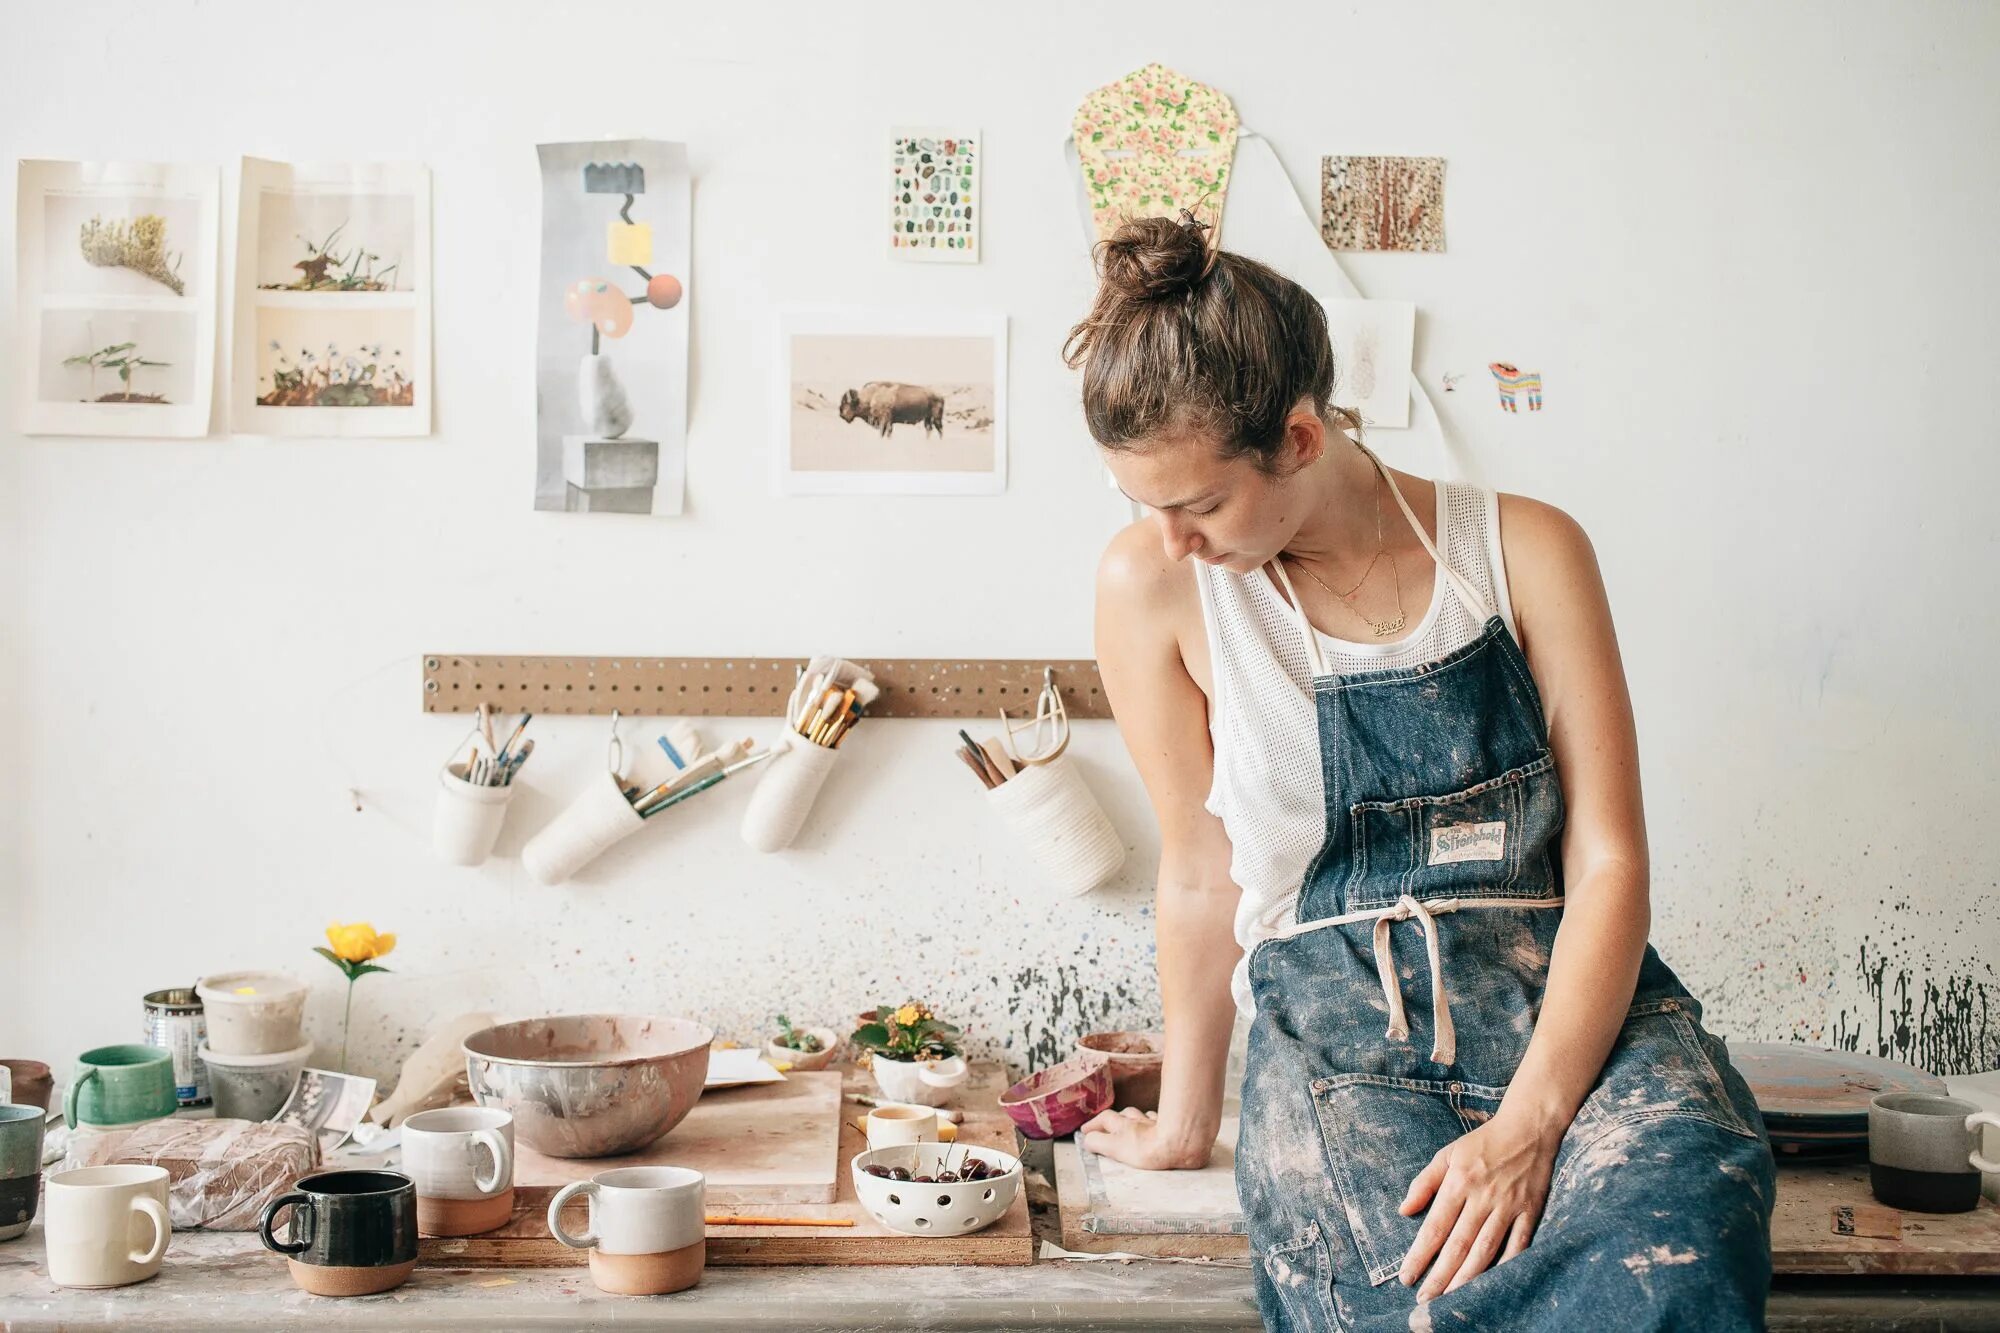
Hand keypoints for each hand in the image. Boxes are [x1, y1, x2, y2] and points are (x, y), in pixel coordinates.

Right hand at [1078, 1107, 1214, 1169]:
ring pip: (1139, 1115)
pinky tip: (1153, 1122)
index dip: (1093, 1125)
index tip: (1085, 1131)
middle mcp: (1136, 1121)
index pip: (1103, 1120)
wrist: (1178, 1145)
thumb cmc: (1147, 1149)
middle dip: (1110, 1119)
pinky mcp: (1169, 1127)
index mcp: (1122, 1126)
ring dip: (1130, 1117)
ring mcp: (1153, 1122)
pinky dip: (1151, 1120)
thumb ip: (1098, 1143)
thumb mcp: (1115, 1148)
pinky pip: (1157, 1119)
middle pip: (1120, 1114)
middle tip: (1103, 1124)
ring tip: (1127, 1121)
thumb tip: (1087, 1139)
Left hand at [1397, 1112, 1558, 1300]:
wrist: (1529, 1128)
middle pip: (1458, 1245)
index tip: (1406, 1277)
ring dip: (1467, 1278)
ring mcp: (1509, 1206)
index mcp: (1458, 1182)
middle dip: (1439, 1276)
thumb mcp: (1447, 1154)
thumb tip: (1403, 1210)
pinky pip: (1519, 1245)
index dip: (1419, 1255)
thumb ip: (1424, 1183)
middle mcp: (1482, 1197)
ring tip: (1450, 1298)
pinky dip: (1506, 1266)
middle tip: (1424, 1299)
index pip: (1435, 1227)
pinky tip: (1492, 1283)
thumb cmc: (1483, 1143)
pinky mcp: (1531, 1211)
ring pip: (1486, 1250)